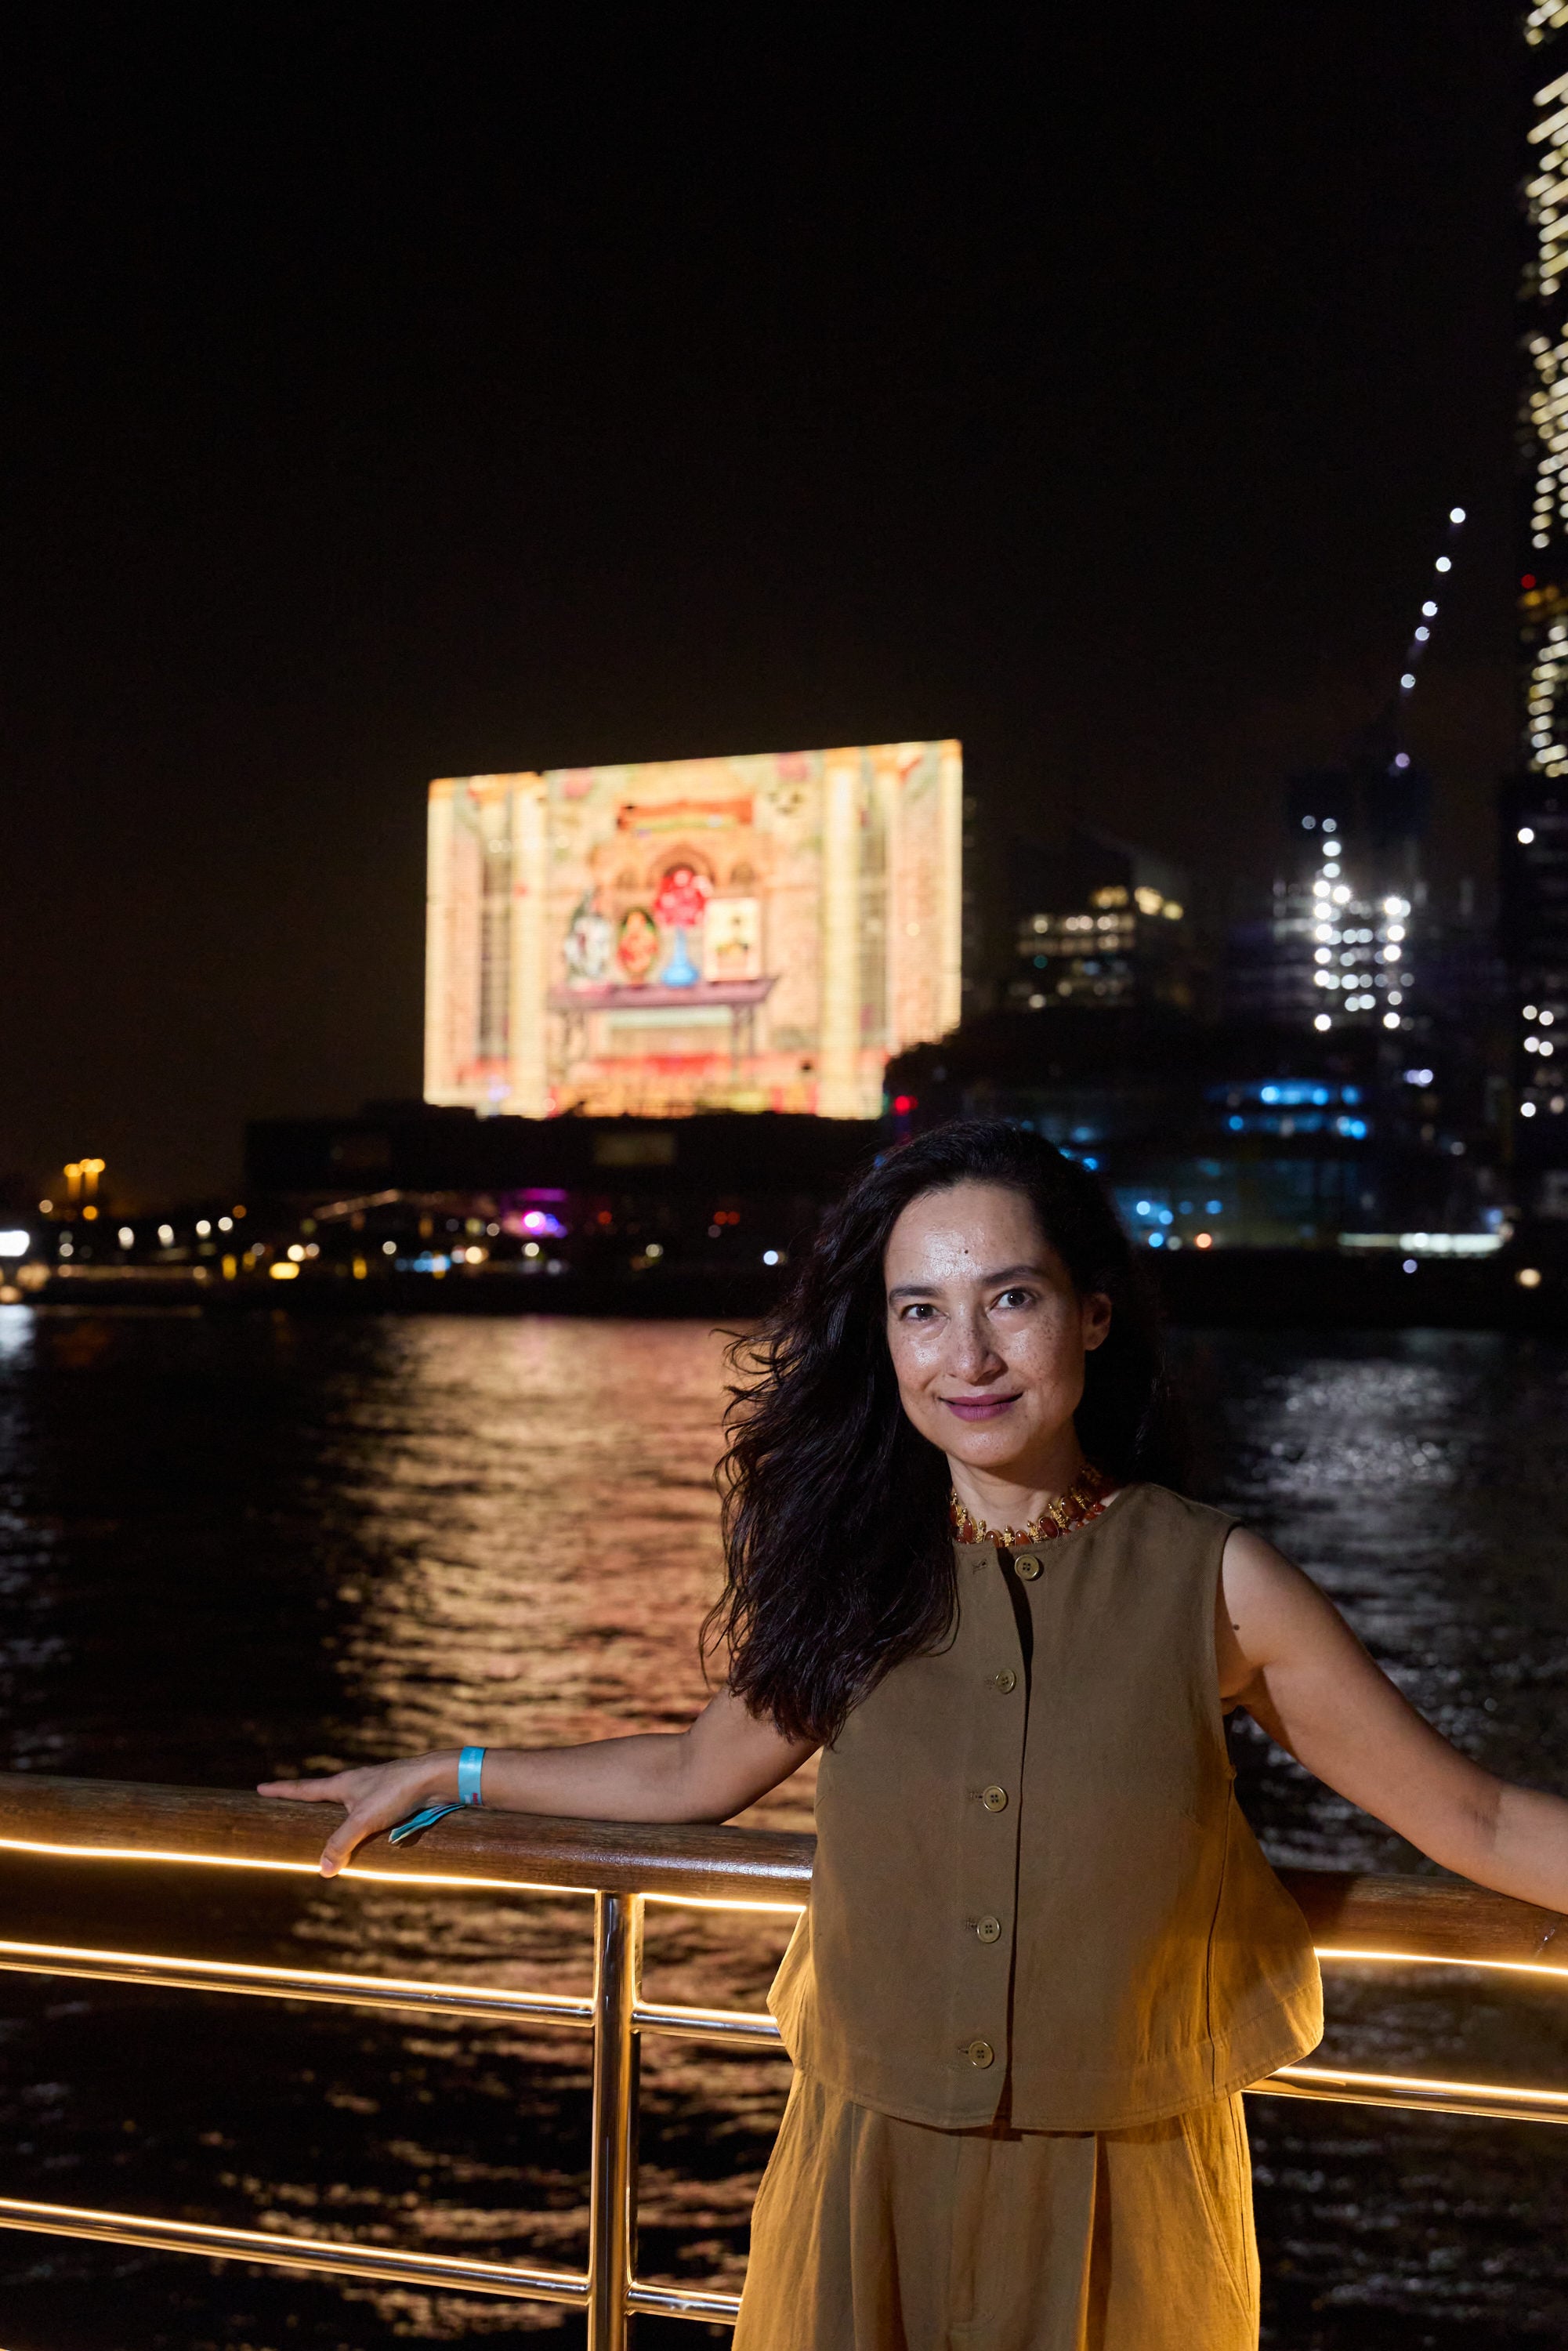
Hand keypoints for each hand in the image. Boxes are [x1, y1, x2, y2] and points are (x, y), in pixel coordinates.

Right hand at [257, 1754, 454, 1875]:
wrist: (435, 1779)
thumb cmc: (397, 1792)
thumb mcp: (363, 1820)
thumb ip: (341, 1844)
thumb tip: (323, 1870)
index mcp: (342, 1784)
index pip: (303, 1789)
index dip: (281, 1790)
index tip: (260, 1788)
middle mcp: (356, 1785)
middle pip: (324, 1796)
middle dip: (308, 1803)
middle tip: (289, 1806)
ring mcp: (374, 1792)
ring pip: (349, 1809)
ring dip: (338, 1821)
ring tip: (326, 1832)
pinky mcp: (391, 1801)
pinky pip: (369, 1818)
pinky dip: (362, 1829)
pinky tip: (366, 1840)